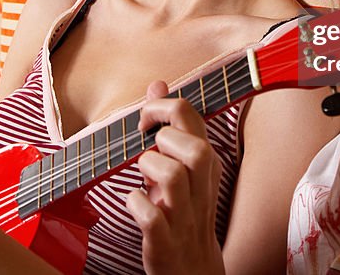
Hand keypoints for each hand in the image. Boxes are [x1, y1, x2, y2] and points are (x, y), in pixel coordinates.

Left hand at [125, 81, 225, 274]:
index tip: (144, 120)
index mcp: (204, 164)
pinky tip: (134, 201)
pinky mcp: (165, 242)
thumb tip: (158, 84)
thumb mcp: (178, 164)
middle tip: (145, 146)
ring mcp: (183, 215)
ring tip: (143, 177)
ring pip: (173, 175)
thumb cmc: (181, 210)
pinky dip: (136, 204)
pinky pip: (151, 216)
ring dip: (149, 167)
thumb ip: (169, 125)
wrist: (191, 269)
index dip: (161, 106)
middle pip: (194, 146)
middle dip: (162, 135)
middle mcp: (199, 187)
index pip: (191, 115)